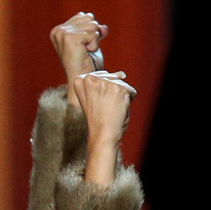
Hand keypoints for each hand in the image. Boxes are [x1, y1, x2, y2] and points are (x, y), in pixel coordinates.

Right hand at [50, 12, 107, 80]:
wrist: (83, 80)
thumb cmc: (86, 64)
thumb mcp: (91, 42)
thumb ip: (96, 30)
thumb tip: (104, 28)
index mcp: (59, 30)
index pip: (86, 16)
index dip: (91, 31)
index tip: (84, 46)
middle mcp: (58, 30)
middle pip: (89, 18)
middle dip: (93, 34)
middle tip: (86, 50)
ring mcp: (62, 34)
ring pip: (93, 25)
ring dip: (94, 41)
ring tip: (86, 52)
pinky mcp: (70, 38)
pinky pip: (94, 34)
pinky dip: (95, 45)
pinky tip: (86, 54)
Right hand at [69, 71, 135, 186]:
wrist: (102, 135)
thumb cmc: (97, 119)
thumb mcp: (91, 98)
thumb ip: (100, 84)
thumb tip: (122, 74)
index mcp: (79, 80)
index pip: (99, 76)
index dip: (101, 92)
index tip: (95, 103)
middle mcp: (90, 79)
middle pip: (111, 78)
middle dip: (112, 93)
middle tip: (104, 108)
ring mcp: (105, 83)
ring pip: (121, 84)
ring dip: (121, 97)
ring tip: (111, 110)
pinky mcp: (119, 88)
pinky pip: (131, 91)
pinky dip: (129, 100)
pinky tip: (119, 110)